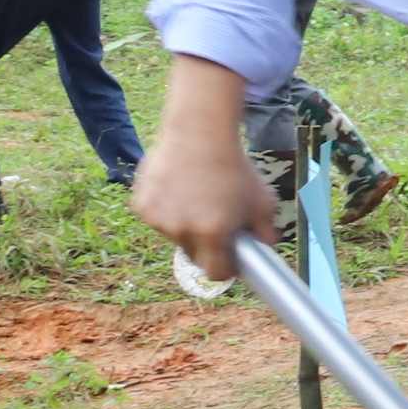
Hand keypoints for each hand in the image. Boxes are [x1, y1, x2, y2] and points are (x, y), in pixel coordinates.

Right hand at [130, 61, 278, 279]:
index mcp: (213, 233)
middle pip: (195, 257)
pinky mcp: (141, 206)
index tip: (231, 259)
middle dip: (207, 247)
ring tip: (199, 199)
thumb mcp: (264, 204)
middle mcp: (182, 230)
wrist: (199, 135)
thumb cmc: (235, 169)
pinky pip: (158, 220)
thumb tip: (261, 257)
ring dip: (186, 227)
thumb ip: (266, 236)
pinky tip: (180, 191)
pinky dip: (169, 212)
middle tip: (217, 223)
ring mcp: (158, 219)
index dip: (227, 268)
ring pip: (176, 237)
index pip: (217, 273)